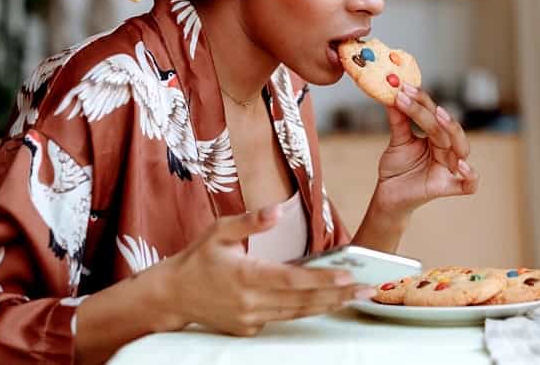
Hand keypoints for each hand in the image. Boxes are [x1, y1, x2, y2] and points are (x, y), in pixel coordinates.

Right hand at [147, 207, 372, 335]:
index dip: (322, 278)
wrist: (171, 295)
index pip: (292, 279)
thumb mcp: (219, 230)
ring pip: (298, 313)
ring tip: (355, 296)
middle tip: (368, 288)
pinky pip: (284, 320)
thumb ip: (250, 220)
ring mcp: (250, 318)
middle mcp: (251, 301)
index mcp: (246, 275)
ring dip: (328, 304)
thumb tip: (277, 211)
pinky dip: (307, 311)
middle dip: (338, 294)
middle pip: (303, 300)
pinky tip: (327, 302)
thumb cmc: (198, 258)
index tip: (348, 275)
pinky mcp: (249, 328)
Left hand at [374, 83, 479, 215]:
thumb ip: (399, 120)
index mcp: (436, 136)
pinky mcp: (445, 187)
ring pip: (462, 149)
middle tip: (426, 103)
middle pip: (449, 130)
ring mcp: (447, 169)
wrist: (388, 195)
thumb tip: (392, 94)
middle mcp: (446, 150)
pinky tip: (461, 166)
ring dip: (453, 132)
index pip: (434, 114)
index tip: (405, 88)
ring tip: (439, 117)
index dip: (422, 101)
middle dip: (439, 114)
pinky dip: (470, 176)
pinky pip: (468, 185)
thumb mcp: (397, 141)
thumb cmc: (397, 168)